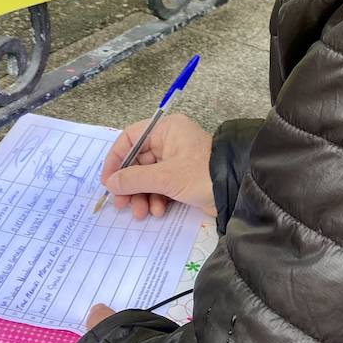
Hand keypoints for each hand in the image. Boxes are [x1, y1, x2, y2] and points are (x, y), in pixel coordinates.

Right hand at [100, 113, 215, 219]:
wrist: (235, 190)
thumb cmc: (201, 175)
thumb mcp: (165, 177)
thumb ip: (134, 179)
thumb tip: (110, 183)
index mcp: (166, 129)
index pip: (130, 139)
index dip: (116, 160)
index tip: (107, 182)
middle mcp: (169, 141)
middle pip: (137, 162)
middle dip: (130, 185)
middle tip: (121, 205)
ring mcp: (175, 159)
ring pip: (147, 177)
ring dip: (142, 196)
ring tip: (142, 213)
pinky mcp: (182, 177)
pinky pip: (160, 186)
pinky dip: (156, 198)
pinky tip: (158, 211)